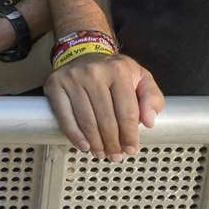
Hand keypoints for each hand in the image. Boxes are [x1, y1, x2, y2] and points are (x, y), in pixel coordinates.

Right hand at [44, 51, 164, 160]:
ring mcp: (72, 77)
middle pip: (106, 119)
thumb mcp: (141, 78)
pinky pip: (65, 117)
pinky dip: (74, 135)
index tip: (131, 149)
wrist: (84, 53)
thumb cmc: (114, 72)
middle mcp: (94, 71)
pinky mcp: (55, 84)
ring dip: (95, 143)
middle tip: (115, 156)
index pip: (127, 111)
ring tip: (101, 153)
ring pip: (86, 121)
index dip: (130, 135)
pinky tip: (84, 146)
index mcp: (118, 70)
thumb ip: (152, 98)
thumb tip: (149, 121)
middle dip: (112, 143)